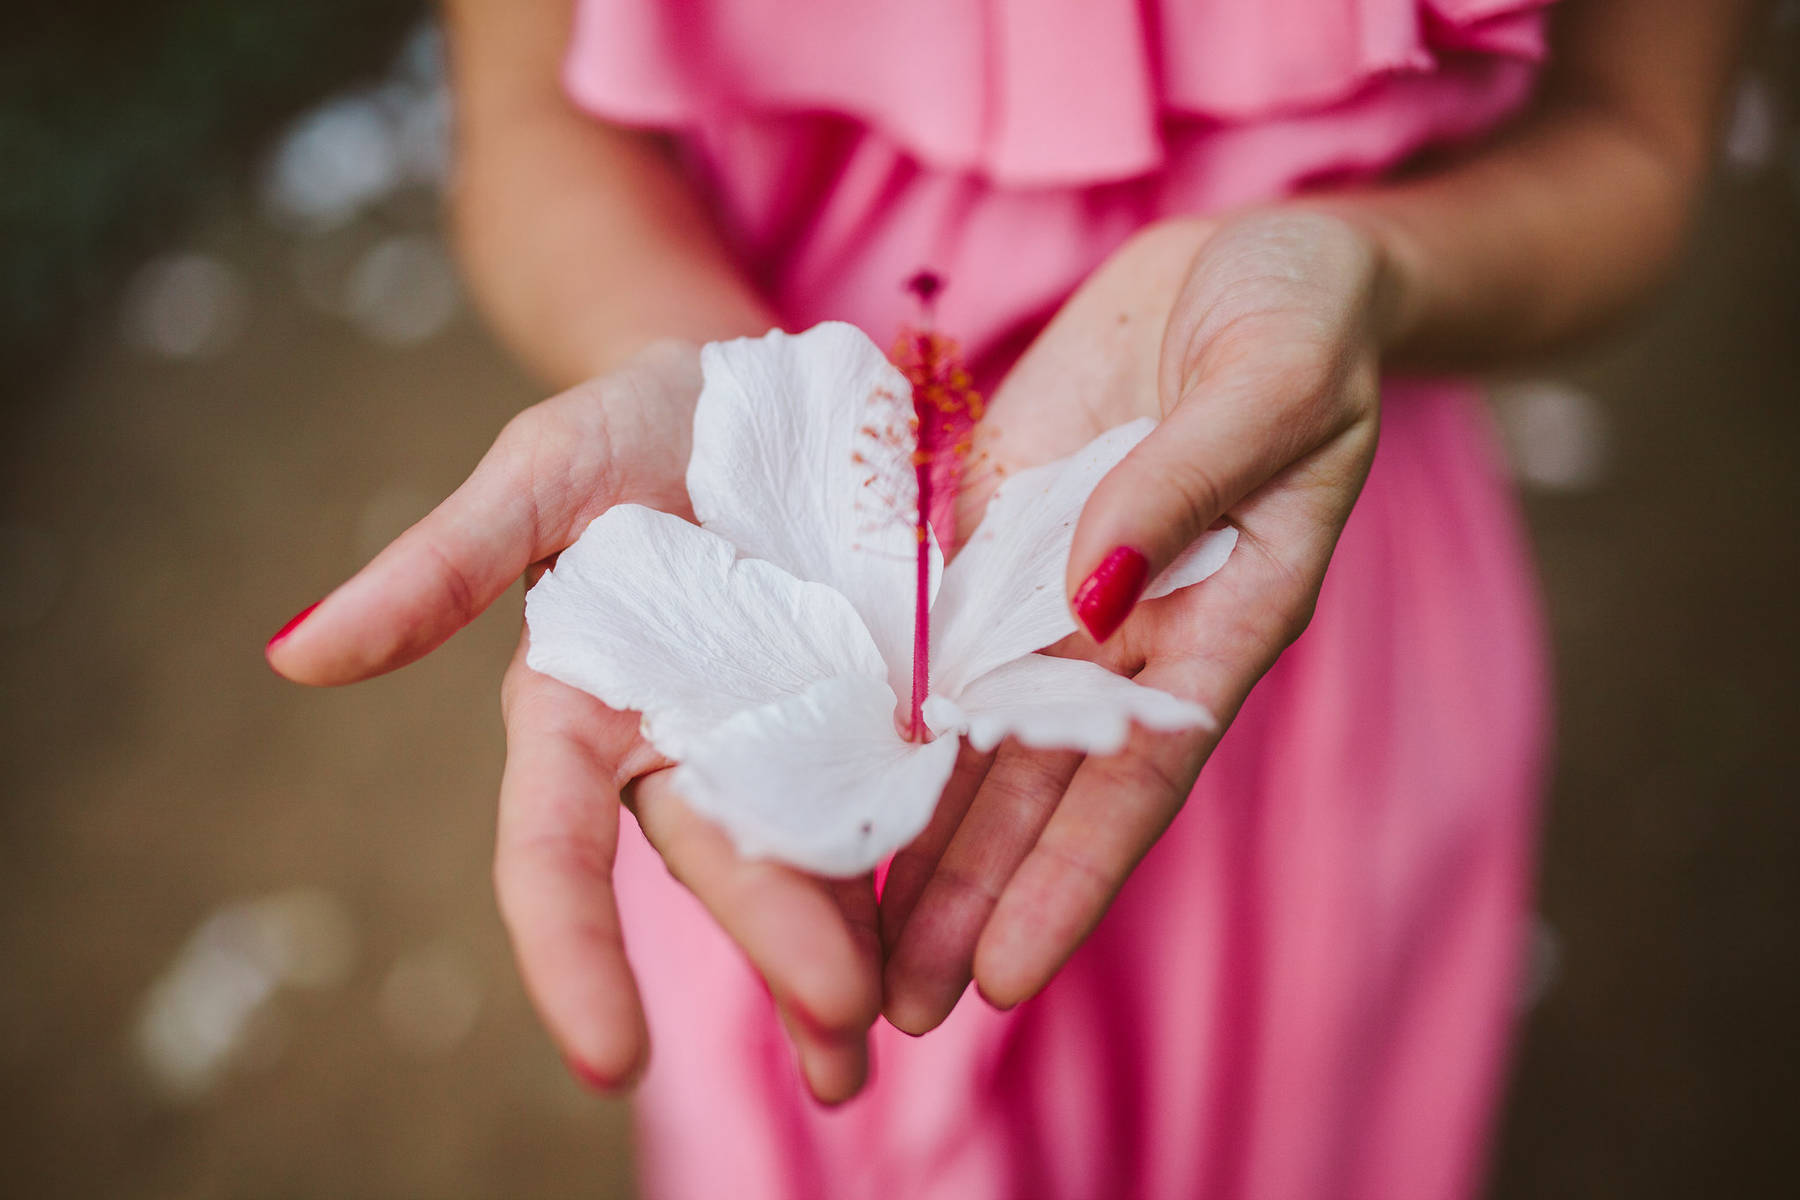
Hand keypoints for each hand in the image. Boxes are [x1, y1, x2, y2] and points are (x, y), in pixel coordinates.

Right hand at [266, 341, 881, 1102]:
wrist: (765, 389)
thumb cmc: (631, 423)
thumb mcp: (539, 468)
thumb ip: (443, 563)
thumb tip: (293, 657)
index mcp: (582, 706)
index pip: (554, 849)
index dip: (573, 952)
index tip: (612, 1060)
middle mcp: (682, 740)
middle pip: (716, 858)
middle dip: (771, 944)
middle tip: (834, 1041)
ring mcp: (787, 728)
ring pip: (813, 852)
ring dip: (852, 950)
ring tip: (884, 1044)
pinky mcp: (879, 702)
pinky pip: (904, 787)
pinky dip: (930, 857)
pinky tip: (966, 927)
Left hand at [880, 209, 1388, 1030]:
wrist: (1250, 263)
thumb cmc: (1301, 314)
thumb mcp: (1274, 376)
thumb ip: (1191, 479)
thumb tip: (1086, 593)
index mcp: (1221, 617)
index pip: (1141, 771)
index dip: (1074, 875)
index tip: (1006, 975)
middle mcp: (1127, 629)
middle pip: (1039, 785)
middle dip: (970, 896)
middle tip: (895, 1015)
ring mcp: (1054, 589)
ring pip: (972, 732)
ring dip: (916, 836)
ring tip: (848, 943)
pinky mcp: (994, 538)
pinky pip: (929, 634)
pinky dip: (884, 711)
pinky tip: (824, 778)